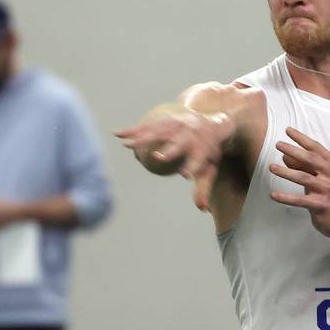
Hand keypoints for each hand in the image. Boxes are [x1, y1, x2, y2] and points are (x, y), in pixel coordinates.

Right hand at [116, 103, 232, 210]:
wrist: (212, 123)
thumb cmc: (208, 152)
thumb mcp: (210, 169)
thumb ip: (203, 188)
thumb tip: (202, 209)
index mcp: (202, 147)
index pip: (198, 159)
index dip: (193, 166)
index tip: (186, 175)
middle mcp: (190, 134)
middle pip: (178, 143)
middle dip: (169, 150)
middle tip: (157, 157)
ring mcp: (176, 124)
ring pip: (158, 131)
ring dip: (142, 138)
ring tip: (126, 145)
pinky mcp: (165, 119)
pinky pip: (147, 125)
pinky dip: (132, 129)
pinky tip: (117, 134)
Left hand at [269, 127, 329, 237]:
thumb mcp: (322, 177)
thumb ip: (306, 166)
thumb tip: (285, 156)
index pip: (317, 148)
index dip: (302, 138)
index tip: (288, 130)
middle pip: (311, 159)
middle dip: (293, 150)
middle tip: (278, 144)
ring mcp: (327, 190)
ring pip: (303, 177)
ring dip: (285, 172)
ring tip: (272, 167)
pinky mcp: (320, 205)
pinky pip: (299, 200)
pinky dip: (285, 197)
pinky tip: (273, 194)